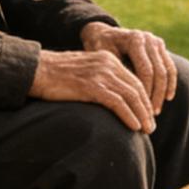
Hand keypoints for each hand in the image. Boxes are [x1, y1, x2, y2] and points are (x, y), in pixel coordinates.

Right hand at [29, 47, 154, 132]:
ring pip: (131, 96)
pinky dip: (129, 116)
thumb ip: (101, 80)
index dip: (144, 99)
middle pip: (136, 88)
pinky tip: (134, 126)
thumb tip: (114, 100)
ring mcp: (100, 74)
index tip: (147, 114)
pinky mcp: (92, 86)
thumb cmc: (57, 75)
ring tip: (146, 130)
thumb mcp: (85, 71)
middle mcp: (108, 64)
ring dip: (141, 115)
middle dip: (146, 109)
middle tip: (150, 127)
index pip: (134, 80)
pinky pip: (118, 103)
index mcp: (108, 59)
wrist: (38, 70)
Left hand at [81, 21, 177, 113]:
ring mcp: (155, 41)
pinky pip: (169, 67)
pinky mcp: (160, 47)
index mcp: (134, 39)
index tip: (140, 110)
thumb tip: (123, 100)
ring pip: (166, 70)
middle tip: (150, 116)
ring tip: (156, 111)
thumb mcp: (102, 59)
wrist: (102, 34)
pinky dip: (170, 83)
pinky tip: (167, 98)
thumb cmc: (97, 49)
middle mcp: (147, 38)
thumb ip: (115, 74)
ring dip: (162, 92)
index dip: (144, 92)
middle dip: (155, 96)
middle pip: (158, 72)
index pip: (145, 70)